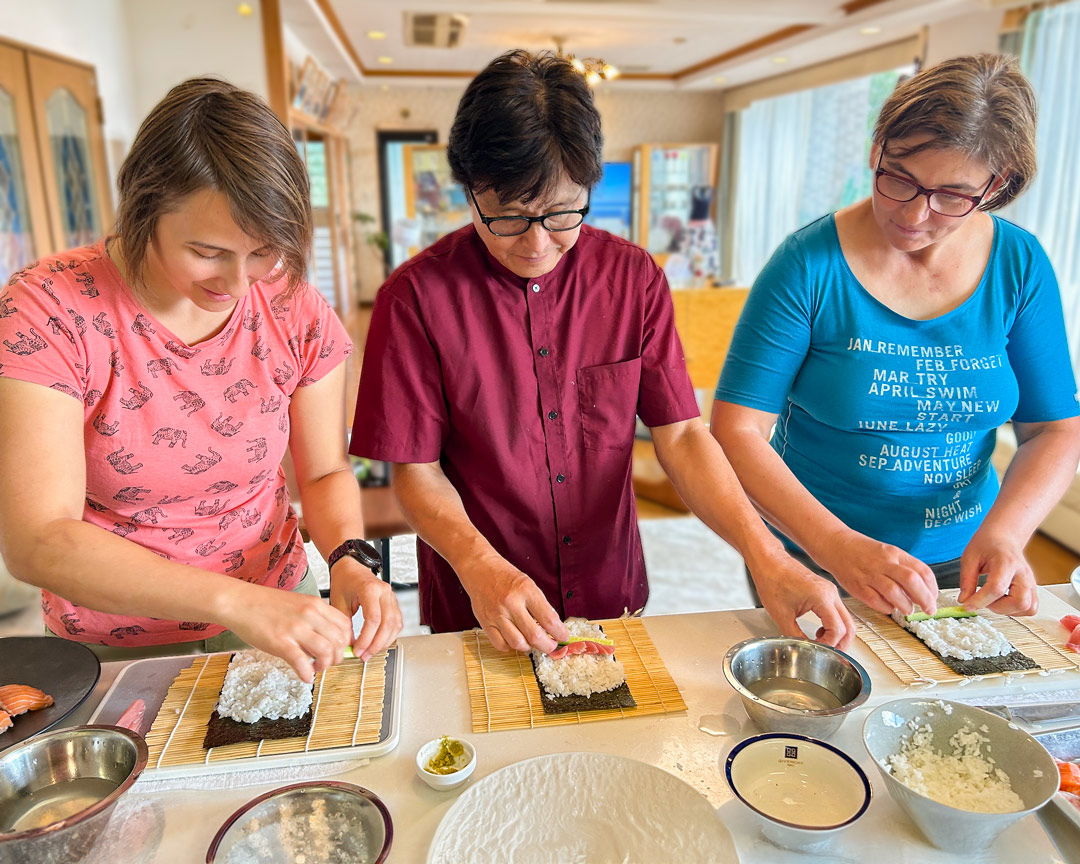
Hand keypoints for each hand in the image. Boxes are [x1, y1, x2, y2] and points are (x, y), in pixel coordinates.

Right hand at [219, 582, 352, 682]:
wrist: (239, 601)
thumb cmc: (265, 605)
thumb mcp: (297, 603)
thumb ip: (314, 618)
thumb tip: (325, 639)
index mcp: (315, 604)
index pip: (344, 625)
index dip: (346, 641)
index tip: (340, 650)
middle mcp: (309, 615)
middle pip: (339, 640)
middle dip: (337, 657)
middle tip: (328, 662)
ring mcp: (295, 628)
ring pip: (326, 652)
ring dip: (325, 666)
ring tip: (316, 669)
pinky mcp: (280, 642)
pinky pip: (302, 663)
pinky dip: (308, 674)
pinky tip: (305, 676)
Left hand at [329, 558, 403, 659]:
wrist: (351, 568)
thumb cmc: (344, 581)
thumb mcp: (338, 602)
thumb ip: (344, 624)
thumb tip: (349, 645)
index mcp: (370, 589)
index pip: (374, 619)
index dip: (366, 638)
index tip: (358, 650)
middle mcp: (385, 592)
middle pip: (388, 623)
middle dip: (376, 644)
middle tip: (365, 656)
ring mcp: (392, 597)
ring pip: (395, 624)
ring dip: (384, 642)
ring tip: (371, 652)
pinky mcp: (393, 603)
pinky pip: (397, 622)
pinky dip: (390, 635)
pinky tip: (379, 643)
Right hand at [459, 555, 568, 652]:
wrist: (479, 569)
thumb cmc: (506, 576)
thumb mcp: (529, 584)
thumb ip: (540, 605)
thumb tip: (553, 627)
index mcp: (526, 590)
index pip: (548, 619)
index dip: (560, 633)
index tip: (563, 637)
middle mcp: (511, 603)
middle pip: (534, 636)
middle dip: (548, 646)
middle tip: (551, 646)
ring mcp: (496, 614)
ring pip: (517, 643)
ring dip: (529, 648)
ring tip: (533, 643)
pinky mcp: (485, 623)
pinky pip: (501, 644)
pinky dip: (511, 647)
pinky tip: (516, 640)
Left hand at [751, 555, 855, 650]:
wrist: (768, 560)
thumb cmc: (772, 579)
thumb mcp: (781, 614)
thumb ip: (794, 635)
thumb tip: (803, 650)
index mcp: (822, 597)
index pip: (838, 629)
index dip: (830, 644)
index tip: (818, 650)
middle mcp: (830, 593)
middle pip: (849, 626)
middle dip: (841, 643)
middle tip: (827, 654)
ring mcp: (830, 590)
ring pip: (846, 619)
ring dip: (837, 634)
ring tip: (822, 643)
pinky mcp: (826, 590)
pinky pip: (837, 611)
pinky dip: (834, 624)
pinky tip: (820, 630)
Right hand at [817, 531, 937, 616]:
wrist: (837, 545)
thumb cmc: (865, 552)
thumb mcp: (888, 553)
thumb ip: (905, 569)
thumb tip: (923, 592)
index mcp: (895, 553)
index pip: (922, 571)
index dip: (932, 588)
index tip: (934, 598)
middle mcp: (884, 563)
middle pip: (911, 581)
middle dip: (925, 599)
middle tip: (929, 610)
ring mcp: (870, 574)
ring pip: (894, 592)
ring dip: (905, 605)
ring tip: (907, 609)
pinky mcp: (857, 586)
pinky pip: (876, 601)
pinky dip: (886, 607)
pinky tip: (889, 607)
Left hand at [957, 528, 1037, 615]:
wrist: (1003, 538)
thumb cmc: (987, 544)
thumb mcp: (969, 557)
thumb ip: (966, 580)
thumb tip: (964, 601)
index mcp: (1006, 562)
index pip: (997, 588)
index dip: (980, 600)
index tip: (967, 605)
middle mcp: (1023, 574)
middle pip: (1020, 602)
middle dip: (997, 607)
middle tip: (983, 599)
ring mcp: (1031, 582)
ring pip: (1027, 608)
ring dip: (1007, 610)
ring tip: (992, 599)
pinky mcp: (1032, 589)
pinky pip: (1030, 608)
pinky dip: (1015, 611)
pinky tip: (1002, 601)